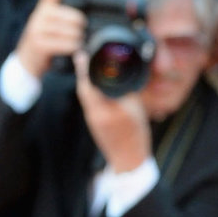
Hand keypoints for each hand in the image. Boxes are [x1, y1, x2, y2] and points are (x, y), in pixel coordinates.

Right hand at [15, 0, 87, 79]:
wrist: (27, 60)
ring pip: (70, 31)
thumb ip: (63, 16)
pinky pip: (64, 44)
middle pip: (70, 15)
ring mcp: (37, 30)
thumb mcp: (50, 24)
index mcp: (43, 7)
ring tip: (82, 42)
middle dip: (82, 24)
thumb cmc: (46, 40)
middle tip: (86, 30)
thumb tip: (88, 15)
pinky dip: (74, 47)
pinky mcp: (39, 44)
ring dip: (80, 38)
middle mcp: (39, 15)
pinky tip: (76, 49)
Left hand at [75, 53, 153, 172]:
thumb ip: (127, 93)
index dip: (86, 68)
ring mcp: (93, 120)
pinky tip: (94, 85)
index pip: (91, 84)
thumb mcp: (136, 111)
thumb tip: (119, 74)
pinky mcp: (94, 123)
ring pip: (85, 95)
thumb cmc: (136, 137)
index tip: (82, 54)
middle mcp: (96, 114)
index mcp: (106, 110)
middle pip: (84, 88)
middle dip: (83, 72)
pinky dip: (90, 91)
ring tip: (86, 66)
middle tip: (81, 56)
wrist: (129, 162)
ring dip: (85, 80)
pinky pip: (89, 102)